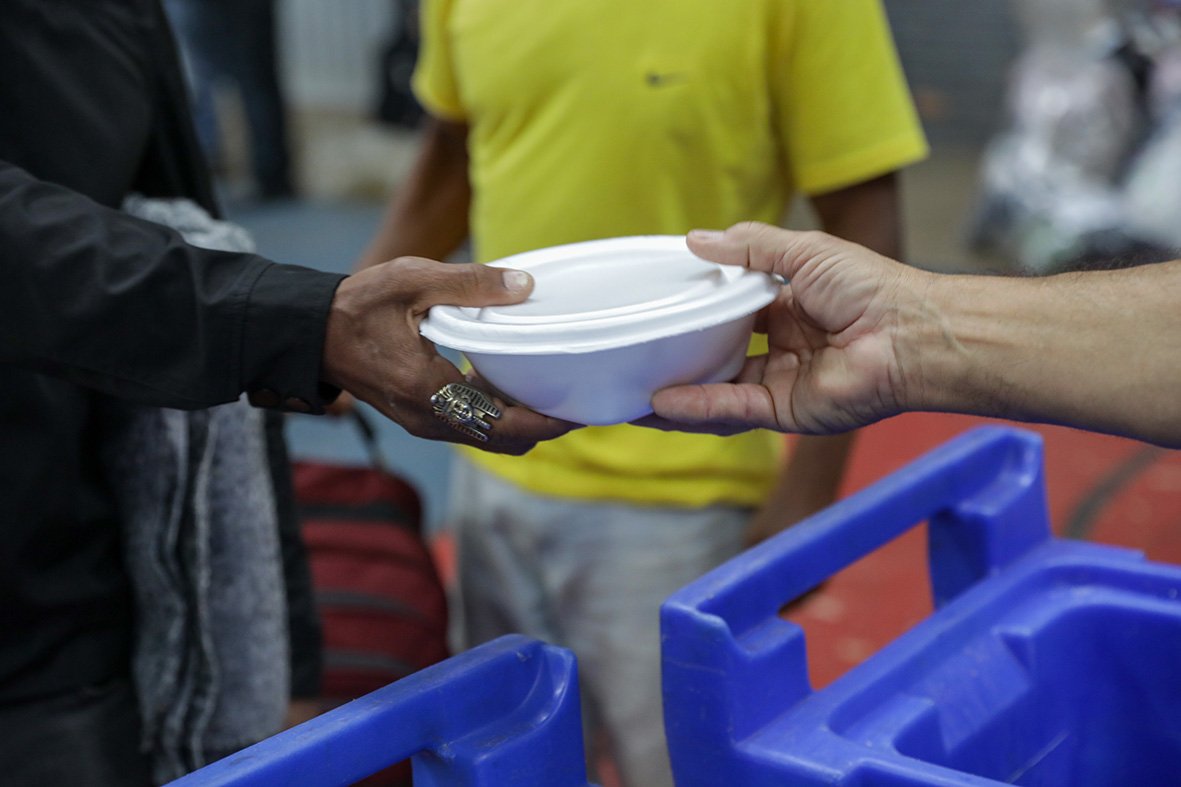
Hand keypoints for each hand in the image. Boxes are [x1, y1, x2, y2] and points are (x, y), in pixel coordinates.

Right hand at [321, 257, 578, 453]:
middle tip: (574, 399)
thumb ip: (471, 283)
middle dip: (541, 426)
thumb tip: (525, 286)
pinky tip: (510, 383)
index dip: (545, 422)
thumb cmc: (358, 305)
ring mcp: (423, 422)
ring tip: (551, 393)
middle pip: (502, 441)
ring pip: (487, 438)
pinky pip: (469, 427)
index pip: (502, 423)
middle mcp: (428, 417)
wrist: (312, 332)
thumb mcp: (413, 281)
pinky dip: (496, 414)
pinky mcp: (420, 417)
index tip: (578, 411)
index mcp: (428, 389)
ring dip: (519, 422)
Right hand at [651, 222, 927, 434]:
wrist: (910, 333)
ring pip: (719, 390)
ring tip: (630, 391)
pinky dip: (698, 407)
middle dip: (679, 358)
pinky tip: (662, 403)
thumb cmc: (869, 286)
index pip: (731, 311)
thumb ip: (748, 247)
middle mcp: (783, 348)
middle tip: (636, 353)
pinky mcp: (787, 412)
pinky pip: (734, 411)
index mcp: (789, 308)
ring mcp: (783, 382)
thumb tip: (694, 239)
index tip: (659, 305)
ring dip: (677, 392)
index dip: (697, 309)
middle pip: (720, 355)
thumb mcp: (802, 251)